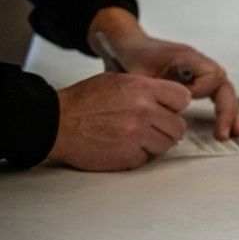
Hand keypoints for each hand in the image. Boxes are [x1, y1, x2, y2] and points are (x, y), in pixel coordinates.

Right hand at [47, 73, 190, 170]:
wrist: (55, 123)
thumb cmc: (83, 101)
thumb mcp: (117, 81)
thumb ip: (145, 89)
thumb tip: (167, 99)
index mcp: (142, 89)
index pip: (183, 98)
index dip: (175, 105)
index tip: (168, 109)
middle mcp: (144, 111)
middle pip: (178, 127)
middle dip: (167, 128)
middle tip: (151, 128)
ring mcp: (137, 136)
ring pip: (166, 145)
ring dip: (154, 143)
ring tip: (133, 137)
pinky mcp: (129, 156)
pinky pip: (147, 158)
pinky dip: (137, 155)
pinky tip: (122, 146)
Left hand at [89, 8, 238, 140]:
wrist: (128, 45)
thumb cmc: (132, 54)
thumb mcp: (137, 73)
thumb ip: (154, 91)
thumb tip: (170, 113)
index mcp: (188, 57)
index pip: (212, 76)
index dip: (202, 91)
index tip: (184, 102)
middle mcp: (200, 64)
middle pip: (225, 87)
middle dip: (227, 111)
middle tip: (223, 134)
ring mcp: (201, 73)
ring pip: (225, 93)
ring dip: (231, 113)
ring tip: (237, 134)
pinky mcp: (197, 81)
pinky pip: (217, 95)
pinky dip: (223, 111)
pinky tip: (226, 126)